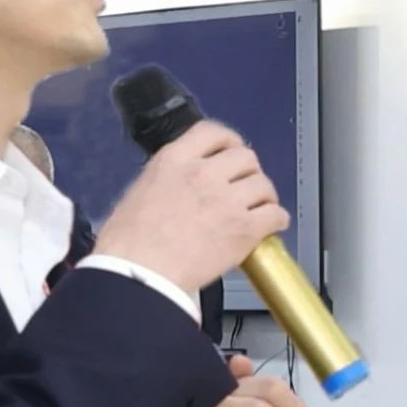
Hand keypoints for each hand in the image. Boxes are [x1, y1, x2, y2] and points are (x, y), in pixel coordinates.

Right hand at [93, 120, 285, 295]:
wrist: (139, 274)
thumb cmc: (129, 243)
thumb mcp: (140, 190)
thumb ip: (169, 177)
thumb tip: (185, 183)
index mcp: (174, 160)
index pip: (213, 132)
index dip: (228, 141)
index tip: (231, 151)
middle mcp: (203, 174)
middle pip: (246, 157)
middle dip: (248, 172)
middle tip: (244, 187)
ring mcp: (227, 201)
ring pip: (264, 184)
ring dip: (264, 196)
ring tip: (258, 208)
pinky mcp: (244, 229)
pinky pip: (275, 214)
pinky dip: (277, 219)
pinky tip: (270, 226)